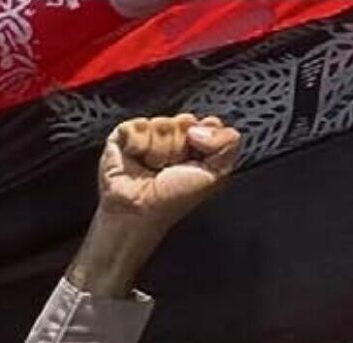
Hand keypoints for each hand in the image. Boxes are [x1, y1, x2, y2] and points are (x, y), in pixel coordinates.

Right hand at [96, 115, 240, 229]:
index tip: (197, 156)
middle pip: (185, 120)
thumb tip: (199, 128)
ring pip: (162, 123)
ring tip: (153, 168)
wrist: (140, 213)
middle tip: (173, 166)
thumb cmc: (171, 201)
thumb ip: (228, 142)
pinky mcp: (124, 136)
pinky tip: (138, 160)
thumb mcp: (217, 174)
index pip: (208, 123)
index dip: (204, 137)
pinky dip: (139, 145)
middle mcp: (174, 138)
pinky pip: (138, 125)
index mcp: (197, 146)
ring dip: (159, 150)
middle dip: (181, 145)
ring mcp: (149, 136)